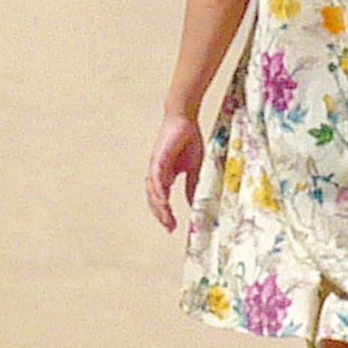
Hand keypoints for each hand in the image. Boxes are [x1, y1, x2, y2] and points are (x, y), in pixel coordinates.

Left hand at [145, 111, 203, 231]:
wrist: (185, 119)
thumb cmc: (188, 140)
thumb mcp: (194, 168)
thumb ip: (192, 185)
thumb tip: (194, 203)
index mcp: (165, 176)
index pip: (162, 200)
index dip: (166, 214)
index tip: (173, 227)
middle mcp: (157, 174)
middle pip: (154, 200)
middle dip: (161, 215)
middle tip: (170, 227)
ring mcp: (156, 167)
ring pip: (153, 192)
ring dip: (159, 207)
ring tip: (167, 219)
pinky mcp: (157, 159)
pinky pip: (155, 178)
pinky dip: (158, 191)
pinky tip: (163, 201)